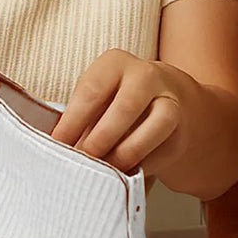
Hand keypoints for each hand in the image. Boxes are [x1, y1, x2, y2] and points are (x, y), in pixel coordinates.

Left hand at [50, 49, 184, 173]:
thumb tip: (59, 148)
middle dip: (101, 139)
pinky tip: (125, 174)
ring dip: (126, 153)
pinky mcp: (180, 132)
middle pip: (126, 106)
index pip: (92, 90)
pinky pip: (163, 151)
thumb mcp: (95, 97)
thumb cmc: (115, 101)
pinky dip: (143, 166)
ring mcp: (170, 101)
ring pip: (156, 125)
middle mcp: (146, 76)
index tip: (57, 146)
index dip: (72, 121)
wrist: (166, 99)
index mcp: (115, 63)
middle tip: (83, 160)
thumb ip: (79, 118)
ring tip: (106, 170)